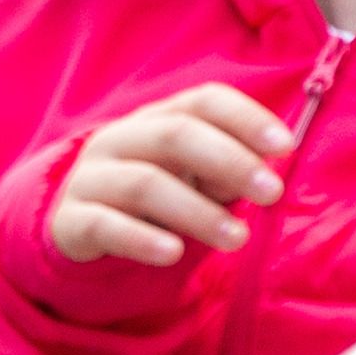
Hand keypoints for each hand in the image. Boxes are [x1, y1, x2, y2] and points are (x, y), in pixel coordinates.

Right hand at [51, 83, 292, 266]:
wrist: (81, 228)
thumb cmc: (156, 199)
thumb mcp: (193, 180)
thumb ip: (228, 173)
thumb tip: (270, 171)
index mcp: (156, 120)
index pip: (202, 102)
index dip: (245, 118)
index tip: (285, 147)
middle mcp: (119, 140)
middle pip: (174, 135)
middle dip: (229, 160)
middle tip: (271, 192)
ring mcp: (90, 179)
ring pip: (144, 183)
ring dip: (196, 210)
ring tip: (237, 237)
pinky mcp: (70, 222)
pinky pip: (103, 225)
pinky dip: (140, 238)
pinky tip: (172, 252)